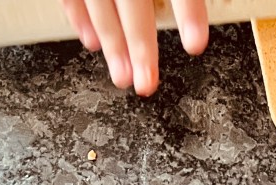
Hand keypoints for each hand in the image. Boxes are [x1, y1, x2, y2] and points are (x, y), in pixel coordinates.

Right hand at [62, 0, 208, 94]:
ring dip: (111, 43)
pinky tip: (91, 44)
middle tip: (147, 84)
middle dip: (139, 45)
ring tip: (123, 79)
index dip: (188, 13)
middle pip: (131, 1)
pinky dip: (78, 17)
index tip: (196, 47)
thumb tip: (197, 29)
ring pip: (100, 2)